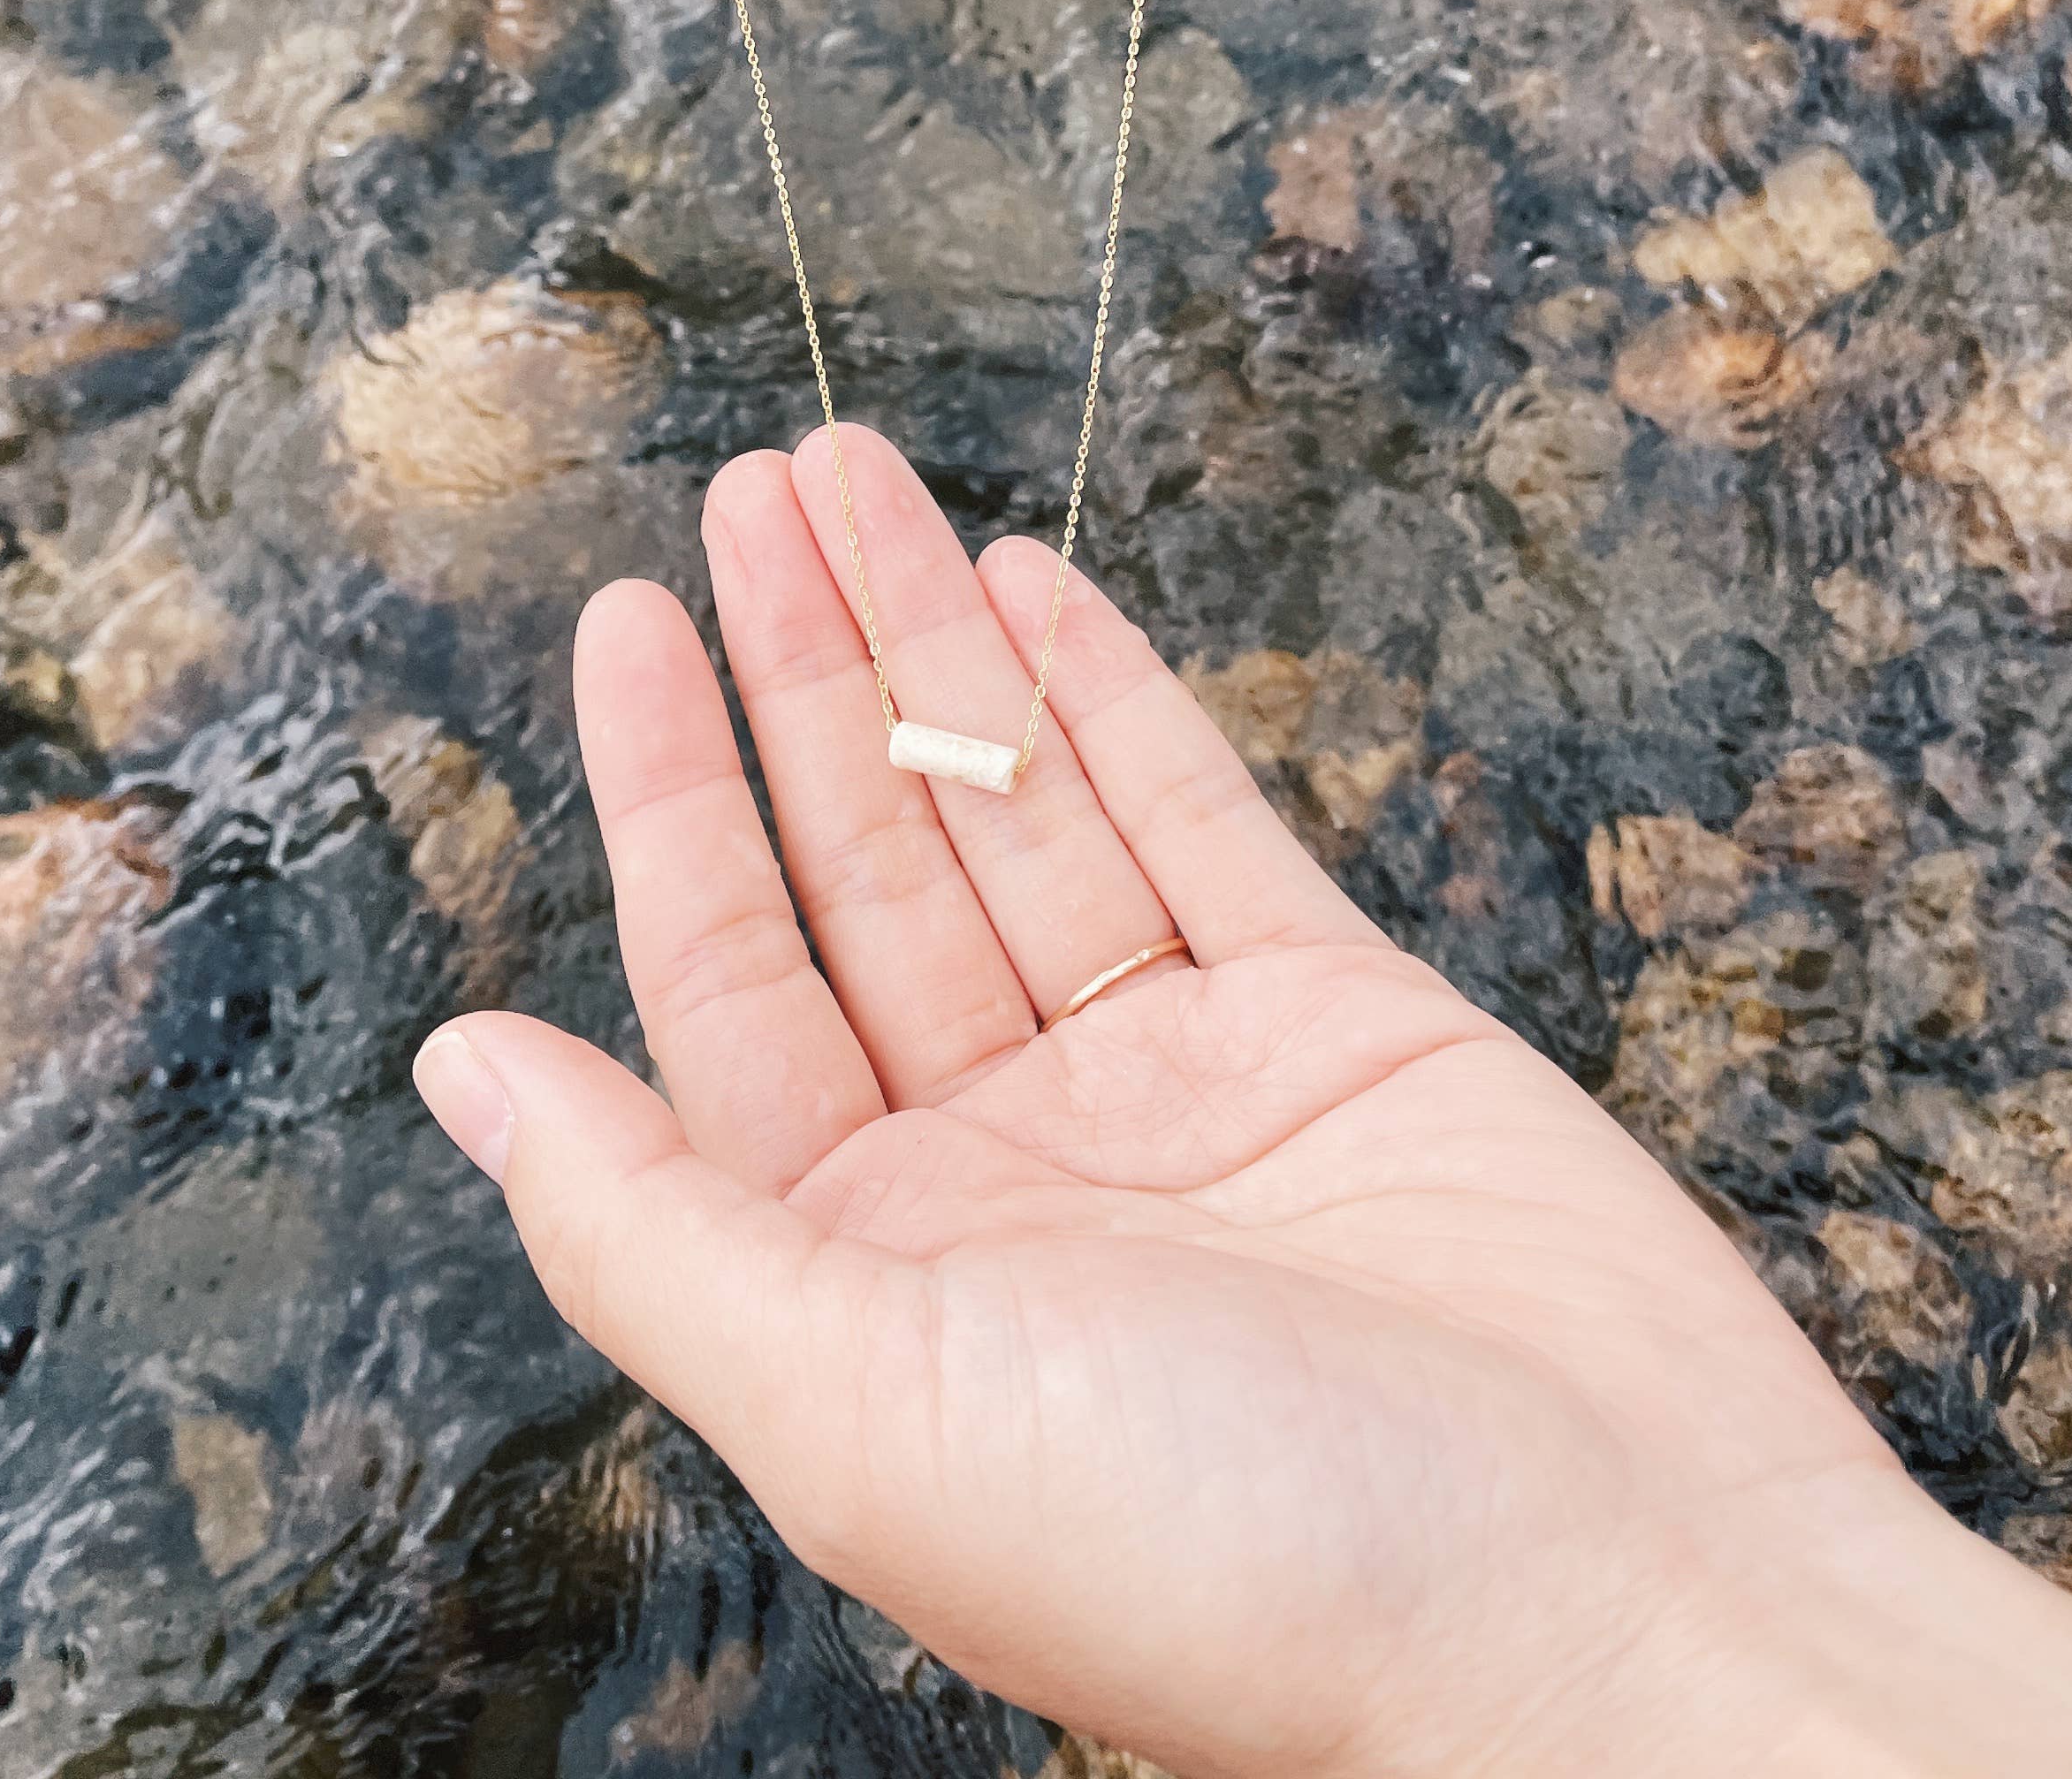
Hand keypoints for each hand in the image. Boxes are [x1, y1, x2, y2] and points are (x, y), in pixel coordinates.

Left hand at [413, 431, 2071, 1776]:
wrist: (1611, 1596)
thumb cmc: (1229, 1564)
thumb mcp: (865, 1408)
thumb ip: (650, 1228)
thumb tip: (460, 1065)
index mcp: (878, 1270)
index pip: (730, 979)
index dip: (669, 790)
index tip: (628, 617)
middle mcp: (1014, 1165)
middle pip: (870, 862)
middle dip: (804, 666)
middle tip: (754, 482)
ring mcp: (1180, 1082)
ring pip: (1023, 813)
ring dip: (937, 646)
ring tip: (856, 475)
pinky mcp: (1340, 1021)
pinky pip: (1192, 820)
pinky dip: (1109, 700)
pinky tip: (1027, 585)